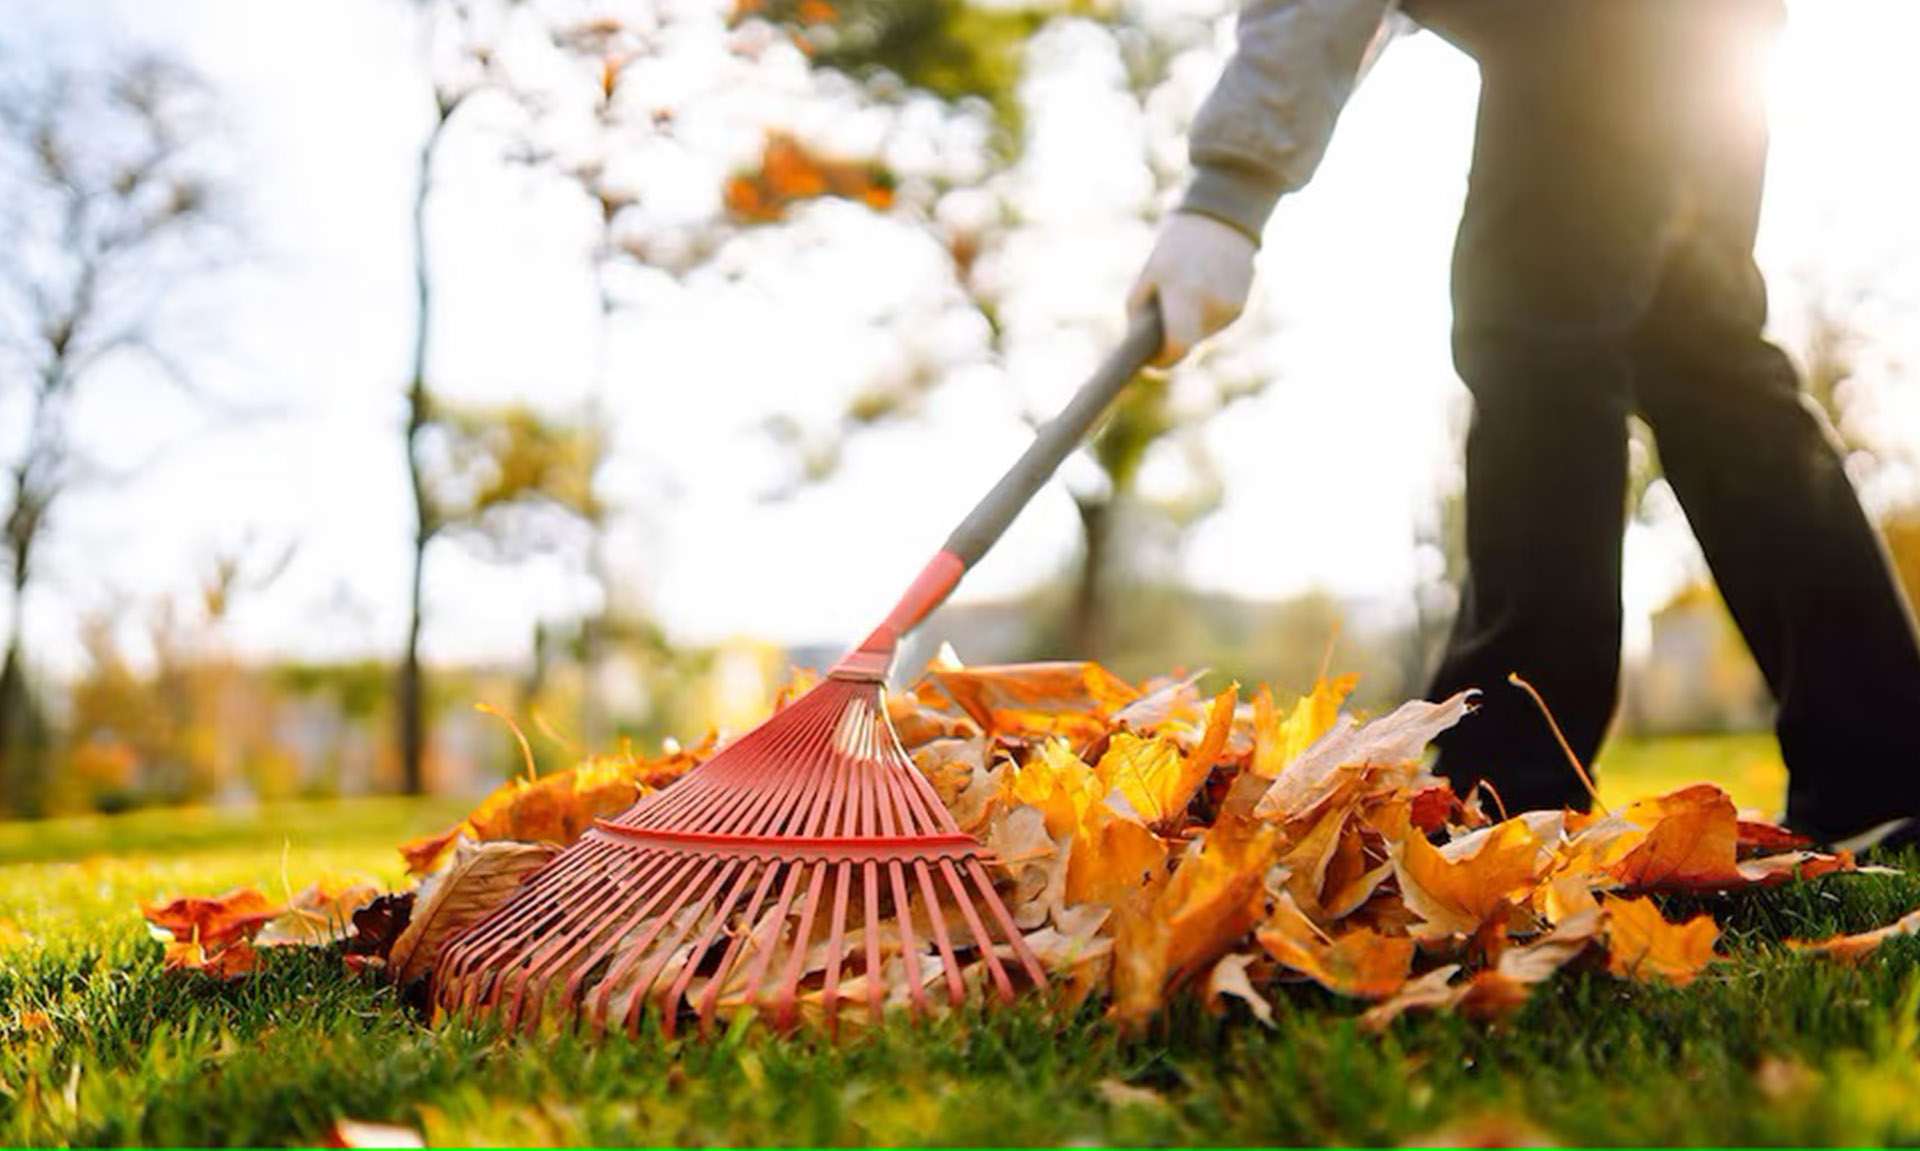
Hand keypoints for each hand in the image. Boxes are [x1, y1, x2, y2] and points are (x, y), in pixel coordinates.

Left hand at [1128, 211, 1256, 365]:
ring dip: (1192, 326)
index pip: (1176, 350)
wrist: (1223, 216)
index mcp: (1186, 295)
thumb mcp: (1148, 277)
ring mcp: (1234, 308)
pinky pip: (1219, 325)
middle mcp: (1214, 305)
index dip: (1162, 360)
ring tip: (1188, 292)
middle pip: (1190, 347)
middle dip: (1174, 341)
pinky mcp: (1246, 306)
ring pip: (1205, 338)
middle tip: (1164, 319)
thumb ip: (1141, 317)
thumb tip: (1146, 353)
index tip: (1151, 360)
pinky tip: (1207, 288)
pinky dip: (1207, 316)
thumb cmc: (1175, 247)